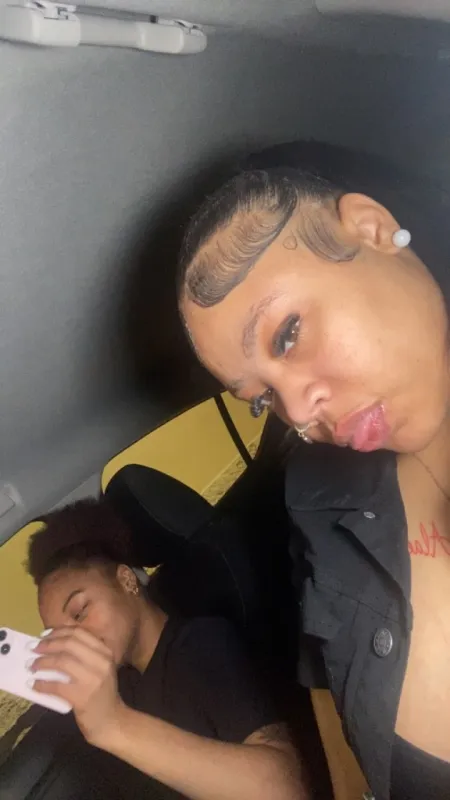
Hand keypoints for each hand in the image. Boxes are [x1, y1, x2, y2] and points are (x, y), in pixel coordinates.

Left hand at [30, 626, 125, 747]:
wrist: (112, 720)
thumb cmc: (102, 693)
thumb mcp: (100, 668)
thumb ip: (85, 654)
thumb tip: (54, 643)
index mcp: (105, 651)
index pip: (79, 633)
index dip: (58, 631)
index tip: (44, 635)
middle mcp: (101, 661)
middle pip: (69, 643)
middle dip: (48, 644)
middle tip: (34, 648)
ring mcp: (92, 679)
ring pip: (62, 661)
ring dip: (42, 662)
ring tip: (32, 665)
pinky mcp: (82, 697)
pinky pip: (56, 686)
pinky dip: (42, 684)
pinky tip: (34, 685)